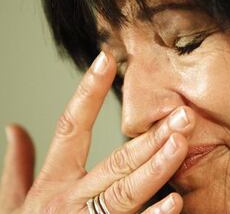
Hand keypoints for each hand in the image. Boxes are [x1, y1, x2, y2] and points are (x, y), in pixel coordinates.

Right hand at [0, 52, 194, 213]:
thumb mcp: (14, 201)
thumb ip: (17, 165)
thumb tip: (13, 128)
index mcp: (54, 182)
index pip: (72, 127)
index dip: (87, 92)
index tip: (107, 60)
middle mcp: (72, 200)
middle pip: (115, 161)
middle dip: (150, 138)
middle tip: (181, 114)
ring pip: (127, 192)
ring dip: (156, 167)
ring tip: (181, 143)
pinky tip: (175, 201)